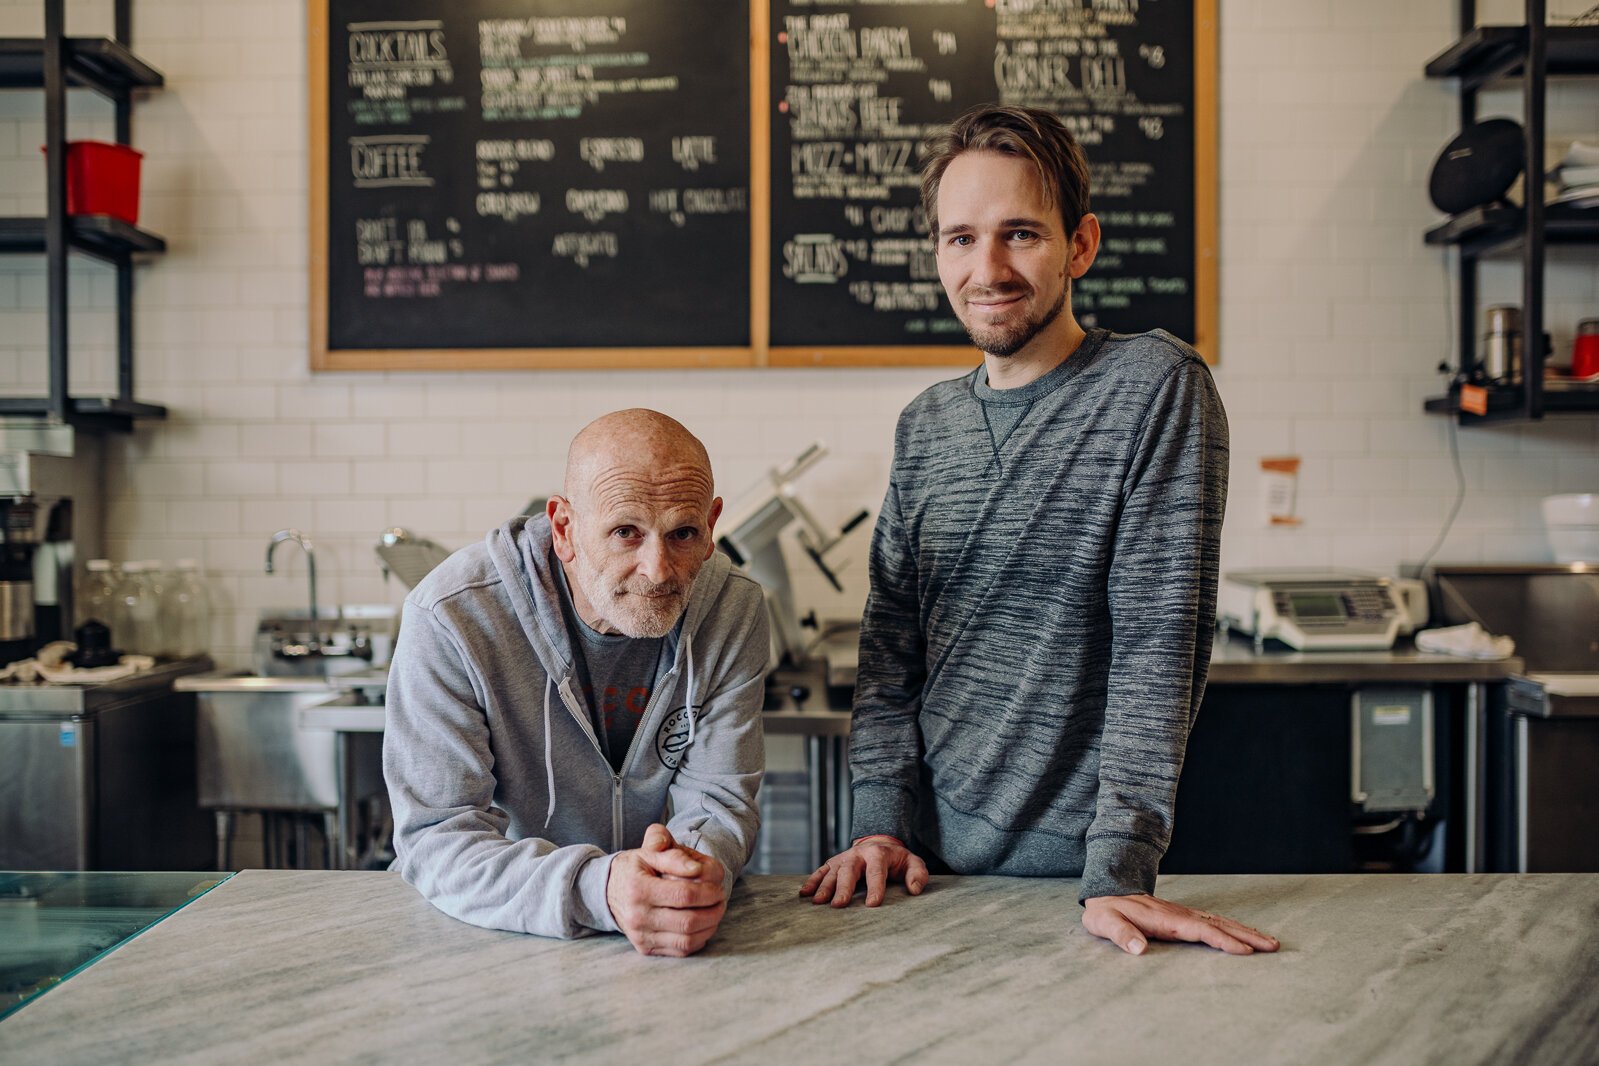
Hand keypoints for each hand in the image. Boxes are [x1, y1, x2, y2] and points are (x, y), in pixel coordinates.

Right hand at [606, 824, 726, 956]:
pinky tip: (703, 925)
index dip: (708, 892)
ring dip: (709, 927)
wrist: (606, 890)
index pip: (684, 895)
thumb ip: (674, 856)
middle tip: (721, 900)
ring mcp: (640, 935)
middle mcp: (637, 916)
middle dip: (713, 911)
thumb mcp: (649, 852)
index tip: (718, 887)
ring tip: (715, 912)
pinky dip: (698, 940)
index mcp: (639, 889)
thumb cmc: (634, 868)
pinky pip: (679, 951)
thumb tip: (697, 869)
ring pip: (686, 940)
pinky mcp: (645, 948)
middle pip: (688, 922)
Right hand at [798, 835, 928, 907]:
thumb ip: (917, 874)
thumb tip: (914, 890)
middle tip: (838, 905)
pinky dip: (812, 881)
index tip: (872, 904)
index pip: (876, 871)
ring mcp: (844, 858)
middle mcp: (859, 854)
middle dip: (843, 887)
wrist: (879, 842)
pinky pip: (821, 871)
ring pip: (833, 871)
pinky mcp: (834, 862)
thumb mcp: (912, 862)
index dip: (875, 887)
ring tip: (818, 902)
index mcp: (879, 854)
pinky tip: (805, 893)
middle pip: (849, 870)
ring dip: (824, 886)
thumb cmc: (897, 859)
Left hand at [1081, 893, 1279, 955]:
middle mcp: (1180, 915)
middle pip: (1219, 924)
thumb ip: (1121, 935)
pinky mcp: (1184, 917)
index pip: (1200, 930)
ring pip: (1221, 922)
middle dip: (1247, 935)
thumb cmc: (1107, 911)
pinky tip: (1245, 935)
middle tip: (1273, 946)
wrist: (1107, 892)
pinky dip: (1233, 928)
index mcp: (1165, 919)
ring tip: (1270, 942)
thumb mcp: (1106, 923)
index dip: (1223, 940)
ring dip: (1246, 931)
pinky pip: (1214, 922)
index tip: (1245, 951)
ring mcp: (1184, 914)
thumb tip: (1139, 949)